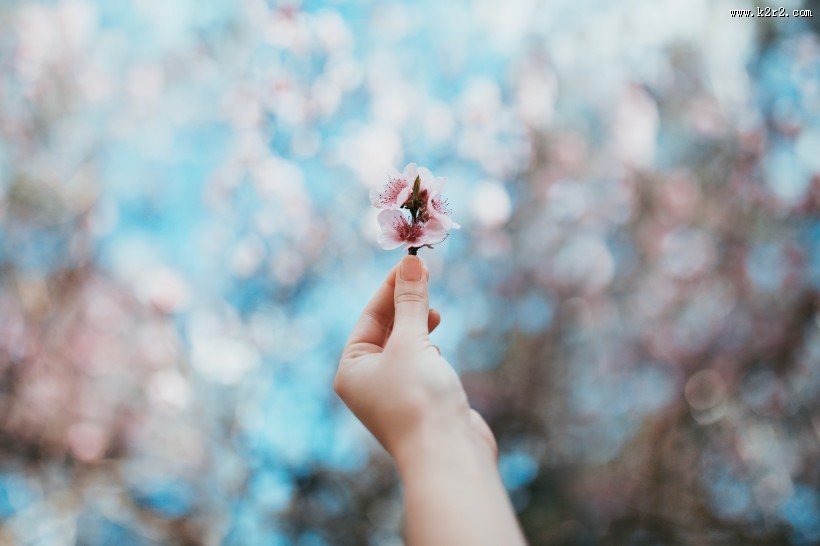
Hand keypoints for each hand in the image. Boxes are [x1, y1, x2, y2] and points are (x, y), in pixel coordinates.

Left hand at [335, 255, 496, 464]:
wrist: (448, 454)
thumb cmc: (419, 398)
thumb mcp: (411, 341)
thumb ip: (411, 301)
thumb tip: (411, 262)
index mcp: (351, 369)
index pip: (369, 317)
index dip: (390, 288)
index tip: (411, 263)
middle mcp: (367, 382)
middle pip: (385, 331)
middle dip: (405, 305)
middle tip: (426, 277)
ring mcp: (394, 395)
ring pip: (404, 348)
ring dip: (418, 326)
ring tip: (435, 313)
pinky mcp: (421, 403)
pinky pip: (420, 366)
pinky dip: (428, 352)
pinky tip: (438, 352)